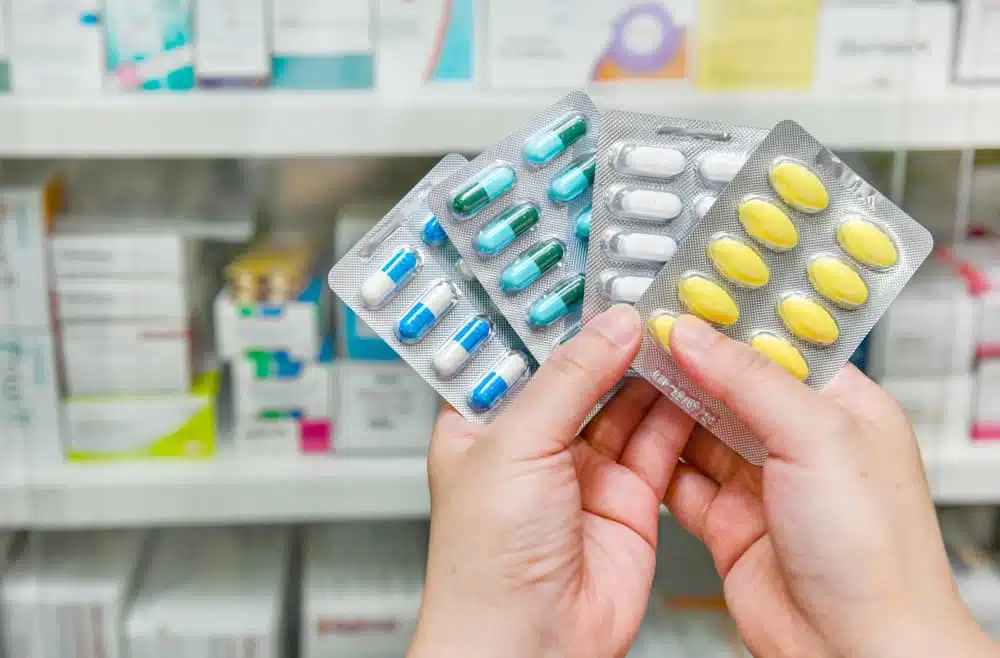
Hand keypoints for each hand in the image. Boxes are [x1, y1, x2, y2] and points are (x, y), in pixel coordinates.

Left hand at [410, 305, 697, 657]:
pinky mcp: (630, 498)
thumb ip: (570, 379)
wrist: (529, 646)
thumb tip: (612, 326)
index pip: (522, 351)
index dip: (557, 314)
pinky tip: (692, 377)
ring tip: (678, 324)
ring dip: (651, 369)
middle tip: (650, 293)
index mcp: (485, 422)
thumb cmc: (485, 561)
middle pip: (581, 373)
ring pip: (626, 403)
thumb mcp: (517, 445)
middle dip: (614, 338)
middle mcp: (535, 443)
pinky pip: (659, 442)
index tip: (592, 273)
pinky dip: (679, 413)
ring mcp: (585, 470)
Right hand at [662, 314, 997, 657]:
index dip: (729, 318)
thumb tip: (694, 333)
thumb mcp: (817, 438)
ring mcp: (762, 483)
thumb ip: (749, 379)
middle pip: (731, 384)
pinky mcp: (728, 522)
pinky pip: (681, 478)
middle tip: (640, 331)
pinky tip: (631, 435)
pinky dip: (654, 458)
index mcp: (841, 407)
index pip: (778, 343)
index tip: (683, 296)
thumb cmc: (875, 553)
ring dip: (664, 405)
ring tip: (625, 373)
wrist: (855, 651)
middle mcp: (801, 442)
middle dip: (688, 360)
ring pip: (699, 429)